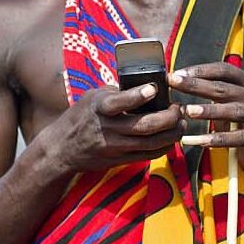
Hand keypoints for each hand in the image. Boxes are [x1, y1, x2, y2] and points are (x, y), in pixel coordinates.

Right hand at [42, 83, 184, 173]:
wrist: (62, 148)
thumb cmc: (81, 116)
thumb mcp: (93, 97)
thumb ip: (117, 92)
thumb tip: (146, 83)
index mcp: (99, 108)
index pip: (119, 102)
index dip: (138, 95)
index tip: (154, 88)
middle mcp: (108, 129)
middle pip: (145, 126)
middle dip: (169, 117)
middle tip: (179, 108)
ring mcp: (115, 147)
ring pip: (151, 143)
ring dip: (172, 133)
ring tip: (182, 122)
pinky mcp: (120, 160)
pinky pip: (148, 155)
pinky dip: (164, 146)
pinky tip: (172, 137)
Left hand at [168, 62, 243, 178]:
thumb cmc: (240, 126)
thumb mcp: (229, 105)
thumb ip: (213, 92)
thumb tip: (180, 82)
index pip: (225, 70)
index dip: (201, 70)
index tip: (177, 74)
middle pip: (225, 88)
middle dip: (197, 85)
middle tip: (174, 83)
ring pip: (234, 110)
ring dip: (209, 110)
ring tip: (188, 111)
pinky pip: (238, 137)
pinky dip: (218, 138)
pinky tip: (200, 140)